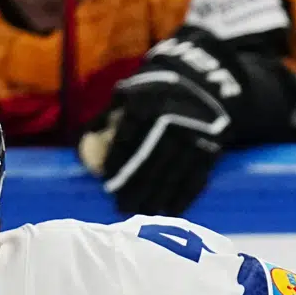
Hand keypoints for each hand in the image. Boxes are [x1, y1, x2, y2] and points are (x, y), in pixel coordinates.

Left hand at [93, 30, 242, 216]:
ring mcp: (191, 139)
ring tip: (142, 211)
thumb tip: (85, 144)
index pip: (125, 143)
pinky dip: (183, 198)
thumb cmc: (155, 91)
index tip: (107, 185)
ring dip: (155, 198)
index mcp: (144, 106)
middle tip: (122, 207)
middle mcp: (169, 123)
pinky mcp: (210, 151)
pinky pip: (195, 180)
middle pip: (147, 165)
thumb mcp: (127, 93)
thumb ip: (106, 118)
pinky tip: (170, 211)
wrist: (203, 83)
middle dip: (133, 189)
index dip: (115, 167)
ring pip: (170, 176)